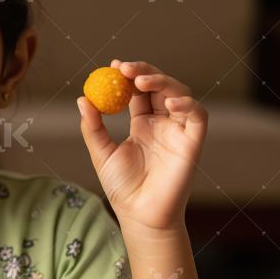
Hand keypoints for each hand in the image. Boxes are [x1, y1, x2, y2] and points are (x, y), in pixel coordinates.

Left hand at [77, 60, 207, 230]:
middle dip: (144, 71)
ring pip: (180, 94)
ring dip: (163, 81)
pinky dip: (187, 104)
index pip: (139, 90)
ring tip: (141, 80)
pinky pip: (197, 116)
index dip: (129, 75)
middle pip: (159, 86)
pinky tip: (170, 102)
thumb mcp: (101, 153)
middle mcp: (162, 123)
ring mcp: (178, 131)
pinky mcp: (192, 142)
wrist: (139, 214)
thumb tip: (82, 98)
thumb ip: (93, 127)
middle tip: (125, 68)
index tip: (114, 65)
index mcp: (142, 123)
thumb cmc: (121, 186)